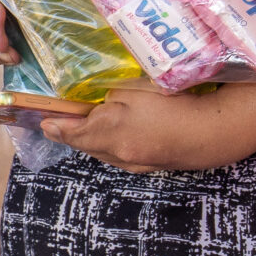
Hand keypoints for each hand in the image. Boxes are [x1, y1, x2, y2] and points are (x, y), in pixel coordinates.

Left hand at [39, 84, 255, 173]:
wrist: (213, 132)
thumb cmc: (173, 103)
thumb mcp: (134, 89)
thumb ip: (108, 96)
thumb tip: (94, 104)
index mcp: (108, 131)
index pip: (71, 132)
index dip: (55, 127)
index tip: (43, 123)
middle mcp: (118, 152)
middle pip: (84, 145)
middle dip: (70, 136)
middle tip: (56, 126)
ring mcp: (135, 163)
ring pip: (102, 153)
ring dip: (90, 142)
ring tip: (81, 131)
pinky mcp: (151, 166)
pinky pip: (121, 157)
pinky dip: (110, 147)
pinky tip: (114, 138)